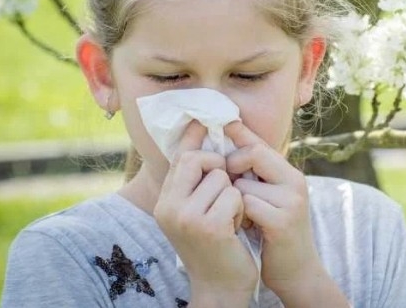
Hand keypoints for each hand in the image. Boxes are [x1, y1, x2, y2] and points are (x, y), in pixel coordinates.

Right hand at [154, 121, 257, 304]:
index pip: (179, 158)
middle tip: (227, 188)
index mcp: (165, 202)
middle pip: (197, 159)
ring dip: (233, 195)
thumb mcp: (198, 211)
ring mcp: (186, 217)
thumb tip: (201, 137)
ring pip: (220, 177)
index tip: (204, 118)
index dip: (194, 137)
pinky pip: (233, 194)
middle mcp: (169, 207)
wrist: (221, 288)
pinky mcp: (208, 225)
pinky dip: (240, 209)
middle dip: (219, 168)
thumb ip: (197, 180)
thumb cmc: (216, 245)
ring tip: (229, 218)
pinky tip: (235, 229)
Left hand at [225, 122, 326, 299]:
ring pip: (243, 184)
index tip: (223, 121)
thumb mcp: (268, 198)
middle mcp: (294, 182)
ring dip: (234, 201)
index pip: (260, 142)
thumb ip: (254, 175)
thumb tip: (226, 149)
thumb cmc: (273, 233)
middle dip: (232, 164)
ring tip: (242, 216)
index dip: (240, 132)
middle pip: (254, 153)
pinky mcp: (282, 221)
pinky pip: (246, 205)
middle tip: (227, 181)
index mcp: (289, 174)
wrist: (295, 271)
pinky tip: (247, 227)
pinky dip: (239, 216)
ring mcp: (291, 200)